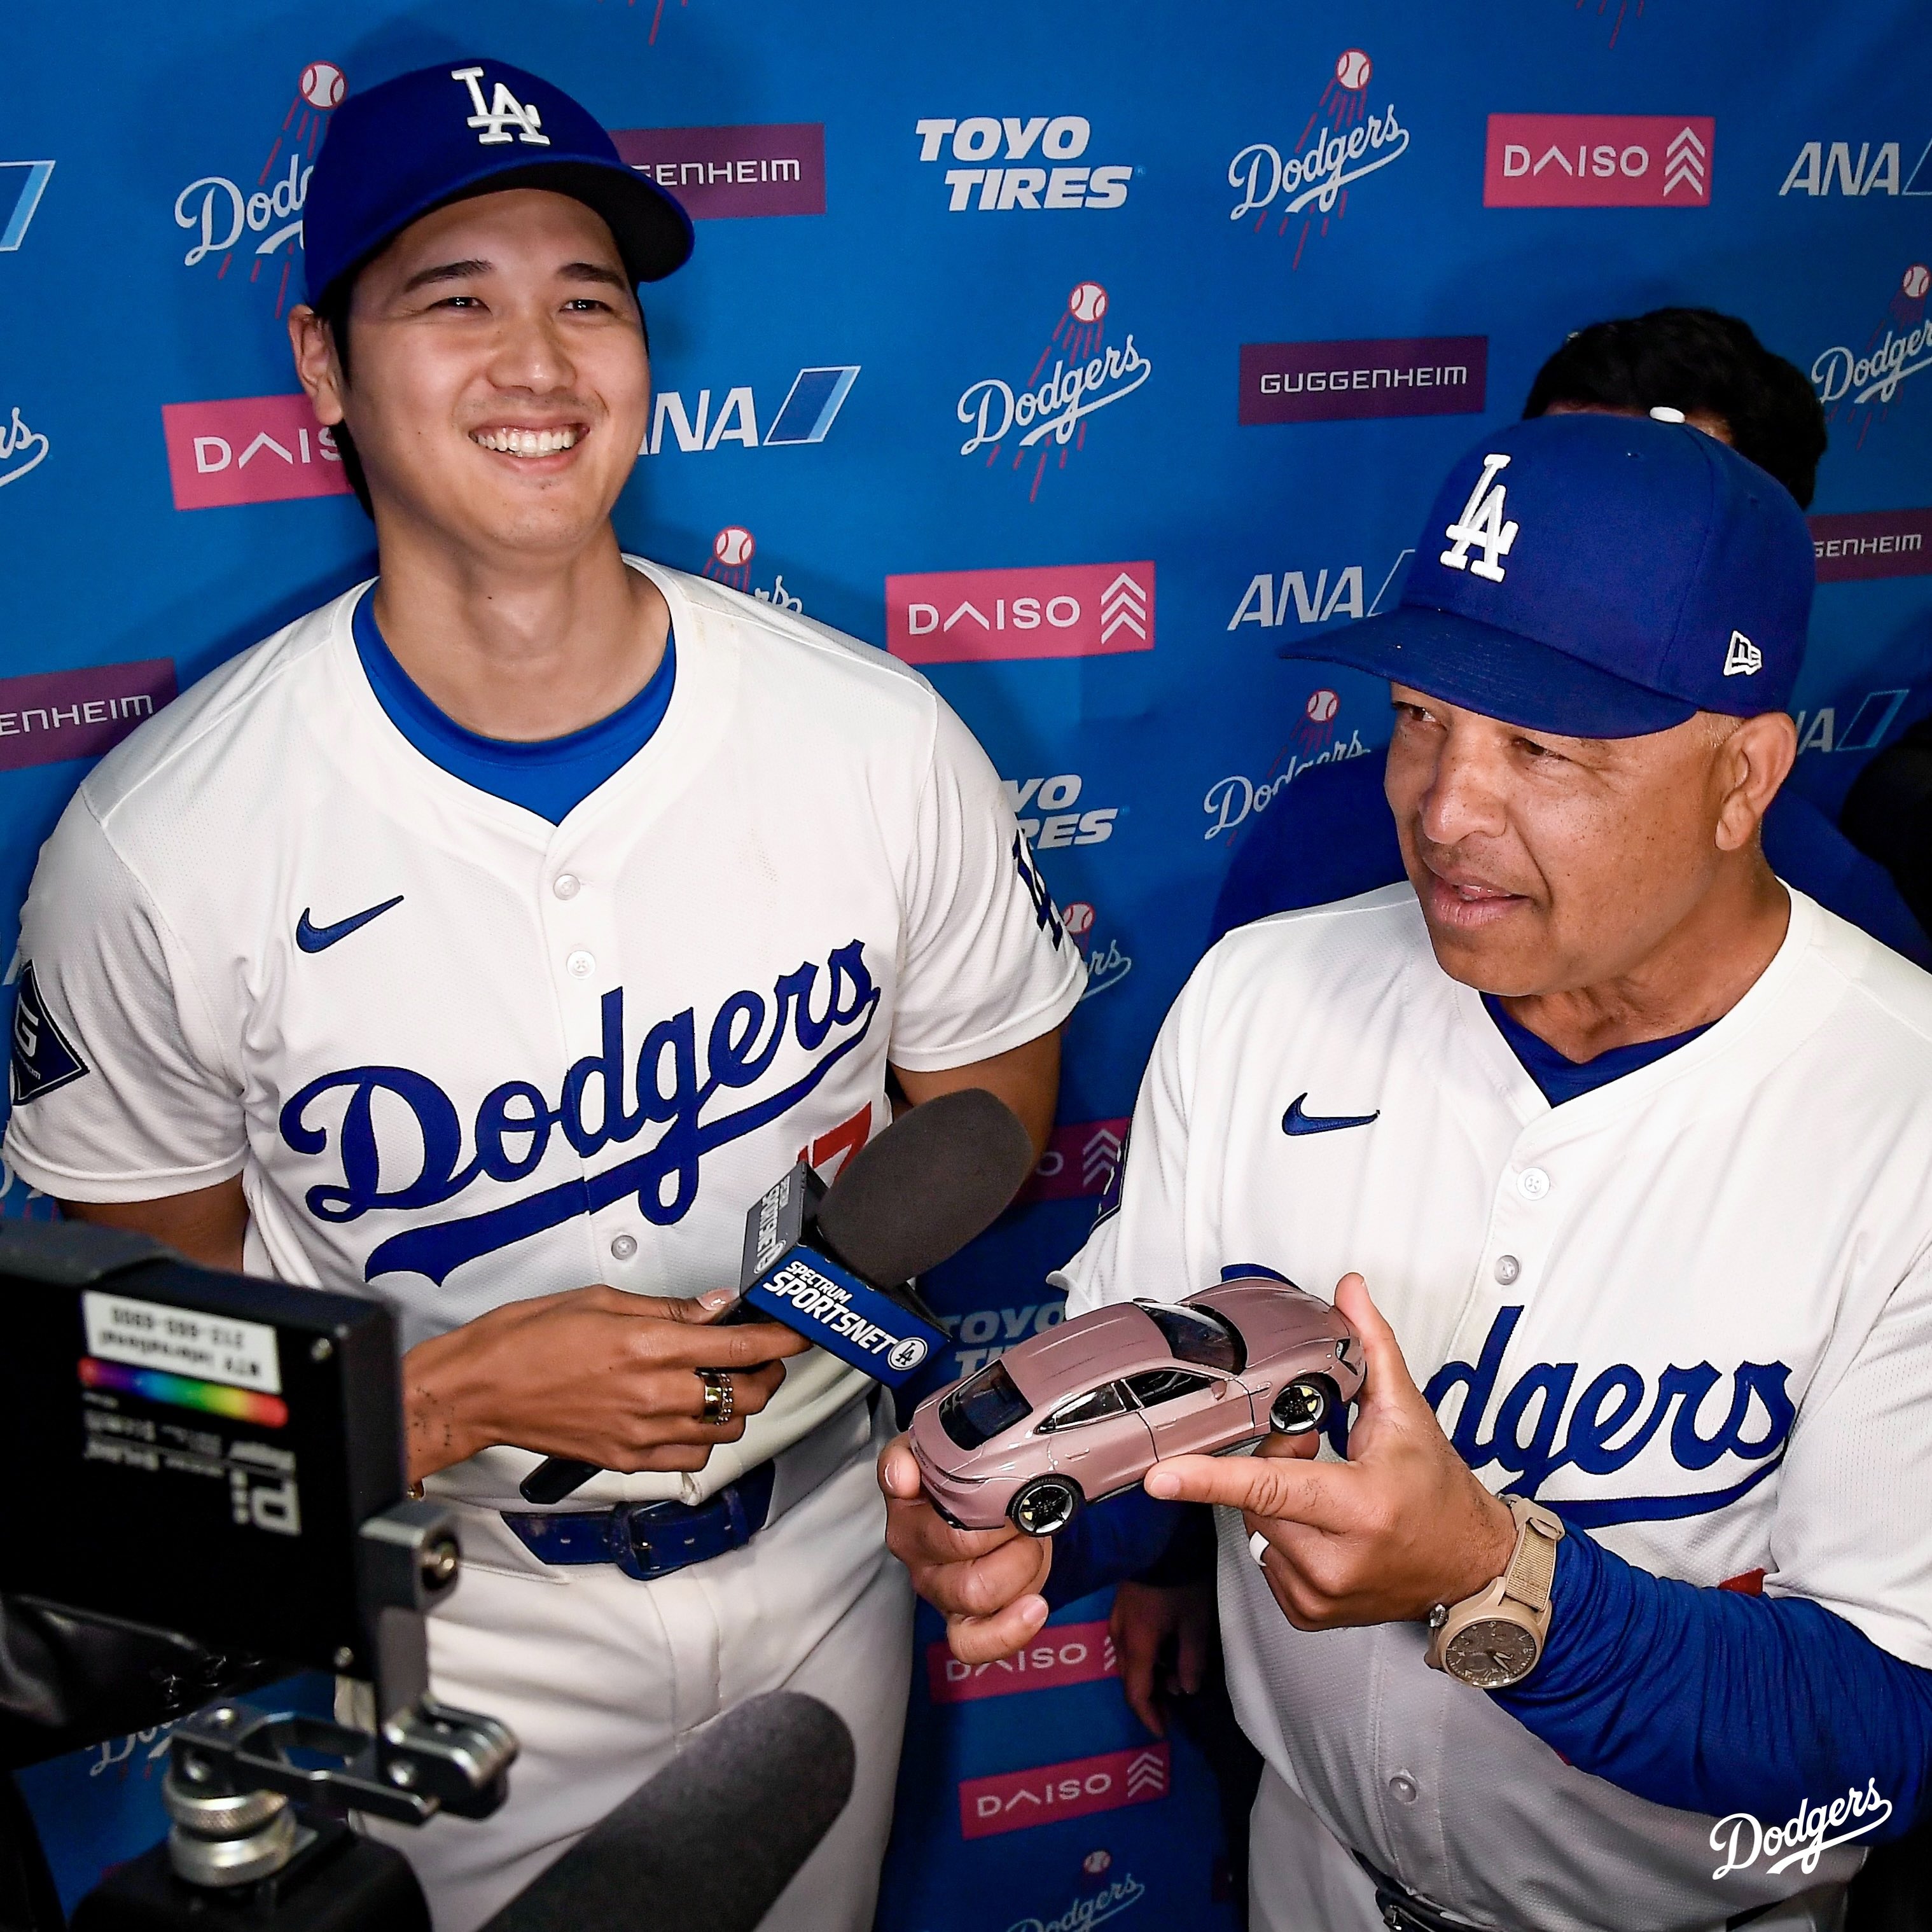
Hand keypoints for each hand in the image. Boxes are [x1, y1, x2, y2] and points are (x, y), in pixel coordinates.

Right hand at [402, 1285, 810, 1482]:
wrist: (482, 1388)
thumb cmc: (530, 1338)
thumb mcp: (603, 1300)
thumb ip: (668, 1309)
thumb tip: (715, 1307)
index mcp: (651, 1346)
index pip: (743, 1347)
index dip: (783, 1340)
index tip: (799, 1332)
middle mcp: (655, 1394)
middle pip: (746, 1395)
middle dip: (765, 1374)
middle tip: (759, 1356)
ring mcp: (643, 1433)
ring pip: (725, 1430)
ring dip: (734, 1407)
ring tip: (719, 1384)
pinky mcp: (627, 1460)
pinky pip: (690, 1459)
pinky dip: (703, 1439)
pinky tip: (688, 1416)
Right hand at [878, 1434, 1051, 1662]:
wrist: (993, 1493)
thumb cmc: (967, 1470)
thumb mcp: (941, 1446)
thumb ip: (910, 1453)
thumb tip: (901, 1476)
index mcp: (907, 1513)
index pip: (939, 1531)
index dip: (986, 1516)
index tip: (1008, 1492)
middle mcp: (918, 1556)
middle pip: (966, 1572)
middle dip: (1011, 1541)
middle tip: (1025, 1514)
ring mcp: (940, 1591)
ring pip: (977, 1600)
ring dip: (1020, 1568)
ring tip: (1030, 1540)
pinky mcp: (963, 1619)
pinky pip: (972, 1645)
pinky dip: (1008, 1632)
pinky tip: (1034, 1607)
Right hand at [1109, 1579, 1214, 1736]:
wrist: (1162, 1538)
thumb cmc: (1182, 1582)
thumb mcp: (1195, 1623)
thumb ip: (1191, 1661)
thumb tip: (1185, 1690)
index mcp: (1137, 1642)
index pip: (1136, 1692)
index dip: (1148, 1715)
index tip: (1163, 1731)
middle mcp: (1119, 1633)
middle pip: (1129, 1676)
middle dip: (1151, 1696)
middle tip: (1173, 1706)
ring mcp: (1116, 1616)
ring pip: (1128, 1658)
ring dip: (1149, 1673)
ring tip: (1174, 1675)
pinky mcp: (1120, 1603)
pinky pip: (1128, 1639)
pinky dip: (1145, 1654)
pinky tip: (1164, 1648)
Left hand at [1143, 1273, 1514, 1628]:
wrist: (1471, 1568)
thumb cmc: (1440, 1495)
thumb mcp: (1409, 1416)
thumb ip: (1372, 1348)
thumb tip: (1349, 1289)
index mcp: (1360, 1506)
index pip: (1272, 1486)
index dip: (1211, 1479)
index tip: (1161, 1477)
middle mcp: (1338, 1559)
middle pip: (1257, 1497)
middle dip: (1275, 1465)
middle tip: (1318, 1454)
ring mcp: (1321, 1595)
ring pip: (1256, 1528)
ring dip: (1277, 1503)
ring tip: (1326, 1494)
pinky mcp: (1308, 1614)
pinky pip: (1266, 1560)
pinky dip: (1284, 1537)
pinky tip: (1321, 1530)